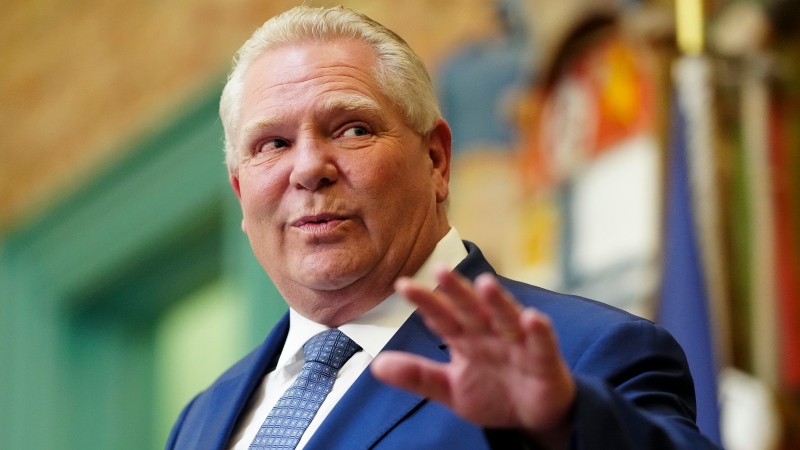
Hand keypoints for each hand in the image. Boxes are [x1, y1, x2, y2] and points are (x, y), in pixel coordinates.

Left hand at [371, 268, 575, 448]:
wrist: (530, 417)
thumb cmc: (491, 394)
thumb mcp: (448, 388)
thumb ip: (416, 375)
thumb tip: (376, 365)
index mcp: (465, 337)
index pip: (441, 316)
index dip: (425, 301)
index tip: (403, 285)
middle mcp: (489, 333)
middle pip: (471, 308)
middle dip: (457, 290)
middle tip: (440, 269)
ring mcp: (517, 344)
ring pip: (506, 317)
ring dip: (497, 301)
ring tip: (485, 284)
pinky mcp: (543, 360)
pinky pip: (541, 343)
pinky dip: (538, 331)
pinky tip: (532, 319)